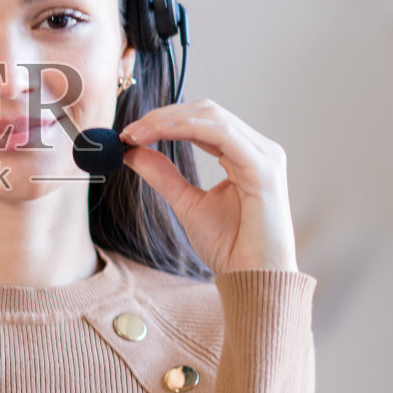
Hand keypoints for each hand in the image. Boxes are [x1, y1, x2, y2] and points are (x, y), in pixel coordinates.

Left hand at [119, 100, 297, 273]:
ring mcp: (265, 156)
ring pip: (212, 117)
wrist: (253, 280)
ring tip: (136, 134)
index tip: (129, 134)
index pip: (203, 121)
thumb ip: (163, 175)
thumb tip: (133, 151)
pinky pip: (221, 134)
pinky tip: (158, 135)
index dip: (165, 120)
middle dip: (163, 116)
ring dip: (168, 120)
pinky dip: (185, 129)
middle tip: (128, 132)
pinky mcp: (263, 169)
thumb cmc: (230, 248)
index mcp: (245, 155)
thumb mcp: (188, 204)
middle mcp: (259, 149)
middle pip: (207, 111)